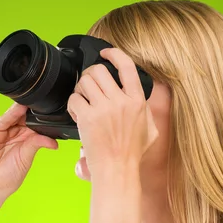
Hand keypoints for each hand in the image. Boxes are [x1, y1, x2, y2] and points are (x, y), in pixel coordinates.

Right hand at [0, 102, 58, 198]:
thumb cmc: (8, 176)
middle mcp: (14, 133)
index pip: (34, 124)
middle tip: (42, 106)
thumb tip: (53, 142)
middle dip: (31, 112)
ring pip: (14, 116)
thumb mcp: (26, 158)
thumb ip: (36, 144)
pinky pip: (2, 120)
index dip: (41, 118)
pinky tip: (19, 109)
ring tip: (32, 105)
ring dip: (22, 109)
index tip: (50, 112)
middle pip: (24, 117)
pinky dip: (10, 113)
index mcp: (26, 139)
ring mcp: (2, 131)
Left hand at [67, 48, 157, 178]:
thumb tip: (146, 98)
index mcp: (137, 101)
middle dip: (90, 75)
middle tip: (88, 85)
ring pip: (84, 82)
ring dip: (80, 89)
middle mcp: (121, 102)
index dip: (114, 54)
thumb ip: (147, 111)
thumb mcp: (150, 130)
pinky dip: (72, 104)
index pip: (126, 66)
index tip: (105, 53)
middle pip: (99, 71)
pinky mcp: (87, 118)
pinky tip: (76, 113)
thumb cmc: (132, 154)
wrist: (117, 169)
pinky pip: (74, 99)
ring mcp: (104, 109)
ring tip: (82, 100)